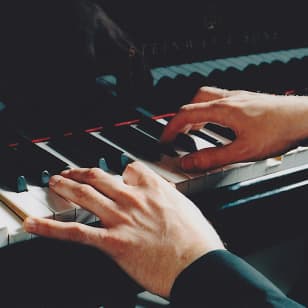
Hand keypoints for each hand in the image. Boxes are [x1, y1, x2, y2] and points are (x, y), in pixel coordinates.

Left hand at [23, 162, 224, 297]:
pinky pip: (77, 232)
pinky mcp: (113, 242)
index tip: (114, 175)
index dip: (119, 171)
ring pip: (86, 196)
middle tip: (71, 172)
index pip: (129, 168)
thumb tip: (162, 193)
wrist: (199, 264)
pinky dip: (52, 227)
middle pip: (100, 177)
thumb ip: (168, 197)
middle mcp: (134, 199)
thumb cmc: (197, 239)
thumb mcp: (186, 207)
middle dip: (82, 173)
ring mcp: (121, 219)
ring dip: (66, 187)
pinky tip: (36, 224)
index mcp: (154, 188)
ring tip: (54, 182)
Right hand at [160, 86, 307, 170]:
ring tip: (194, 130)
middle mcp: (229, 99)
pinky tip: (218, 124)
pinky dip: (211, 113)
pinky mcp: (248, 101)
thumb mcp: (243, 151)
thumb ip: (212, 158)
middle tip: (178, 133)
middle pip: (194, 101)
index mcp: (223, 109)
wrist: (305, 117)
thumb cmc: (279, 130)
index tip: (164, 140)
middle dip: (182, 118)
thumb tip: (189, 162)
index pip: (186, 114)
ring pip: (207, 99)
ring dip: (196, 113)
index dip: (171, 128)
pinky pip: (220, 102)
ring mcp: (239, 98)